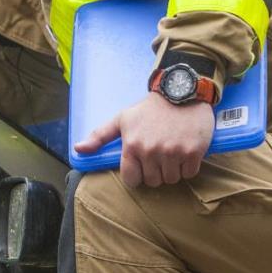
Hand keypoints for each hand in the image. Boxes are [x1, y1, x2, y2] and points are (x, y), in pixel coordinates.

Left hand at [75, 92, 214, 187]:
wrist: (182, 91)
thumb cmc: (150, 108)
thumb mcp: (122, 119)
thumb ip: (99, 136)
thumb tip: (78, 150)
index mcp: (132, 146)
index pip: (132, 180)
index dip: (137, 175)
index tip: (143, 166)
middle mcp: (151, 151)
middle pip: (153, 181)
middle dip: (156, 172)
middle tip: (160, 155)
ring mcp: (173, 152)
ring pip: (171, 179)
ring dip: (173, 170)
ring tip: (172, 152)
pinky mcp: (193, 152)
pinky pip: (189, 173)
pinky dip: (188, 166)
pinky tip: (185, 151)